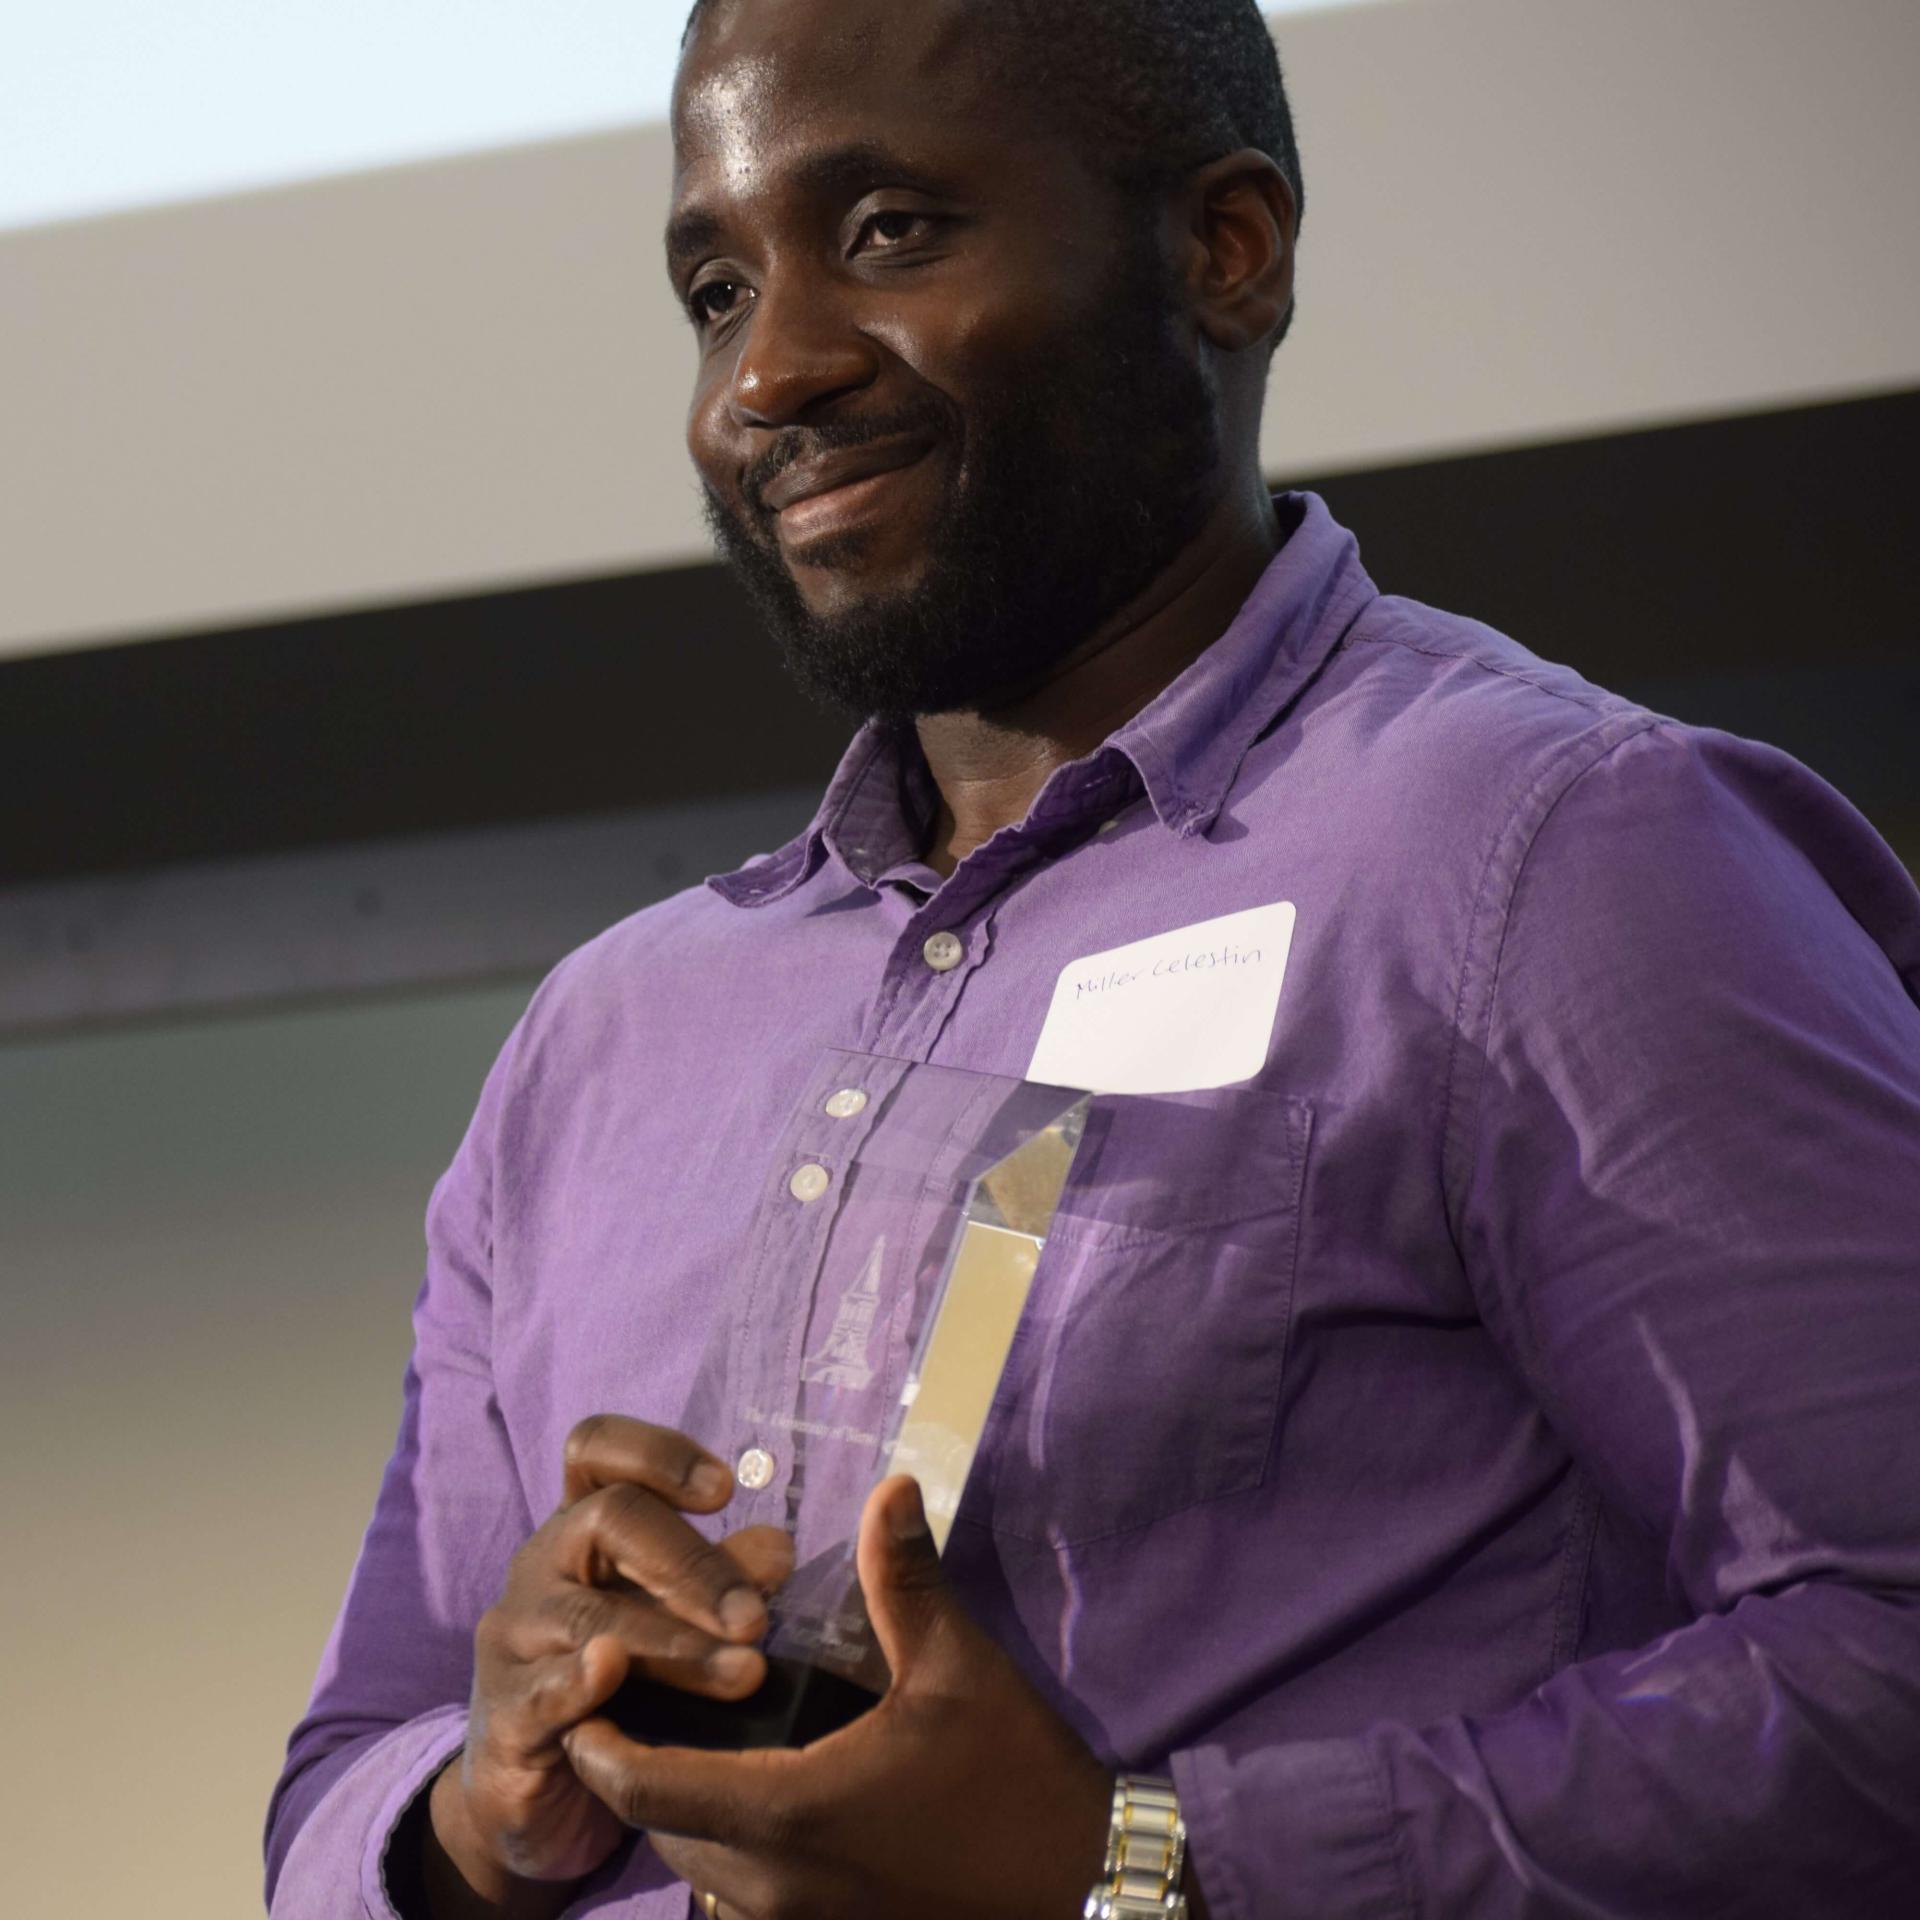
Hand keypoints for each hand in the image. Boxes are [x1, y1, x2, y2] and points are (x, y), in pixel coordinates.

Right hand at [426, 1415, 793, 1910]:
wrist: (542, 1795)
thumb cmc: (622, 1684)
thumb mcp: (670, 1618)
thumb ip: (717, 1579)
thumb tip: (776, 1550)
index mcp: (581, 1526)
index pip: (597, 1449)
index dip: (659, 1454)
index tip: (725, 1490)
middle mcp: (541, 1565)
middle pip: (607, 1519)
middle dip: (693, 1563)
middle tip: (756, 1618)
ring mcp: (514, 1639)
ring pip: (589, 1617)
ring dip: (673, 1641)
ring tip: (744, 1673)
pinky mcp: (504, 1718)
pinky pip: (540, 1691)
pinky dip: (578, 1680)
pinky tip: (612, 1675)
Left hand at [561, 1476, 1113, 1919]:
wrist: (1078, 1890)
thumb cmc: (1014, 1776)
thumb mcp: (958, 1668)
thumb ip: (904, 1579)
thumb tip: (888, 1484)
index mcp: (787, 1809)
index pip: (643, 1783)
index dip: (598, 1737)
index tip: (588, 1677)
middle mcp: (768, 1881)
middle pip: (655, 1823)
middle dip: (632, 1758)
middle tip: (640, 1680)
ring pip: (692, 1862)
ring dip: (675, 1802)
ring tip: (689, 1722)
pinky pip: (733, 1891)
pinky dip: (718, 1838)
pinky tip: (754, 1780)